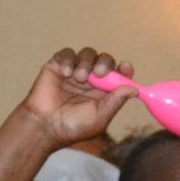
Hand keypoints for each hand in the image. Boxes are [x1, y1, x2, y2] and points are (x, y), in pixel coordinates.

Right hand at [15, 48, 138, 146]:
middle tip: (100, 73)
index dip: (124, 69)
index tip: (125, 67)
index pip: (118, 74)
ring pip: (87, 54)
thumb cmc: (73, 127)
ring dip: (86, 62)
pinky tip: (66, 73)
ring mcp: (74, 72)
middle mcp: (90, 80)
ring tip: (79, 78)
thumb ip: (116, 102)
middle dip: (105, 63)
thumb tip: (134, 89)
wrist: (45, 126)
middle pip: (104, 60)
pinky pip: (66, 53)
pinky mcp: (57, 66)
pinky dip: (68, 59)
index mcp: (103, 92)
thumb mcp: (100, 117)